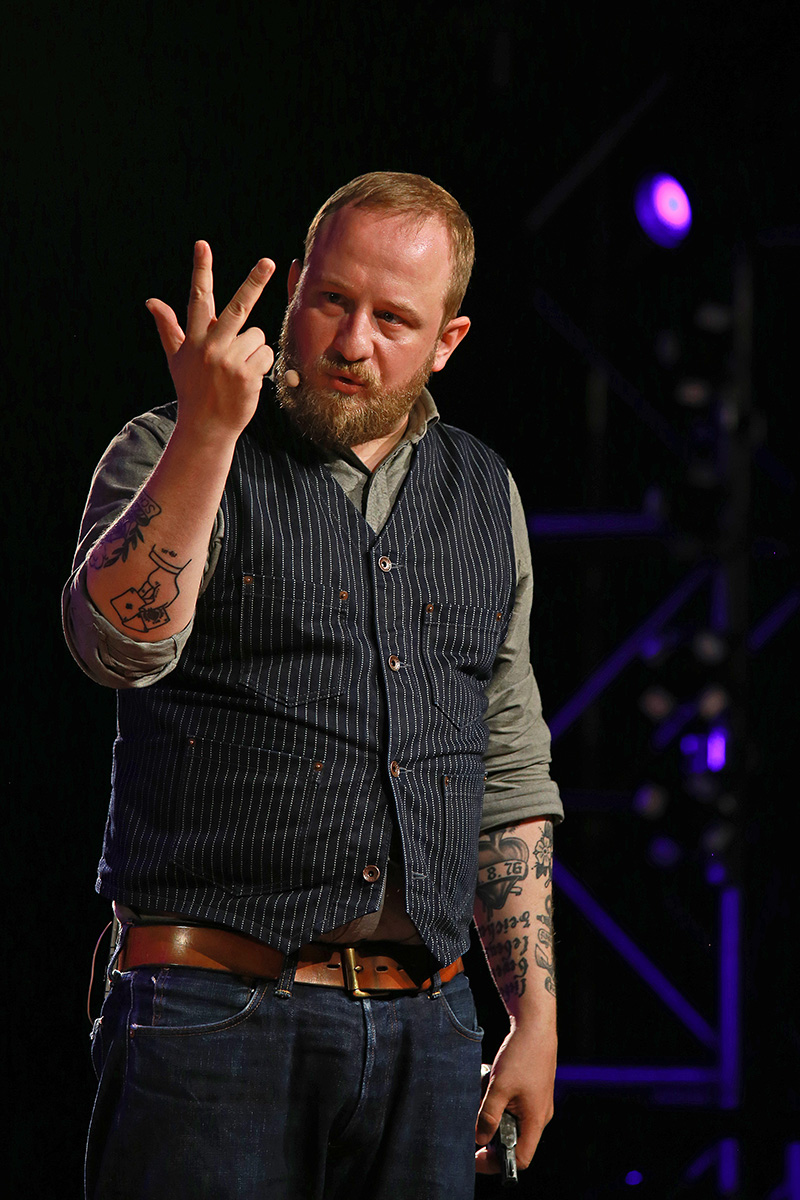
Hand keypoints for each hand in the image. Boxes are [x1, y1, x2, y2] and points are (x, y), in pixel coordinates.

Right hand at [146, 241, 275, 442]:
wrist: (206, 426)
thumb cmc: (192, 389)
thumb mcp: (176, 358)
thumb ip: (168, 327)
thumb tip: (151, 301)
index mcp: (194, 339)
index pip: (198, 298)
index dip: (201, 270)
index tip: (202, 245)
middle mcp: (211, 347)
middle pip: (238, 307)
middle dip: (254, 282)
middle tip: (268, 261)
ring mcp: (230, 362)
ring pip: (257, 336)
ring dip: (252, 349)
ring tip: (237, 369)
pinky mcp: (248, 376)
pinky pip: (266, 355)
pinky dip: (261, 364)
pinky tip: (247, 379)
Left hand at [475, 1019, 556, 1174]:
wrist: (535, 1025)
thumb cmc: (522, 1054)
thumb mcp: (499, 1087)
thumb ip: (488, 1116)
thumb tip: (479, 1139)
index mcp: (536, 1120)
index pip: (520, 1159)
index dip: (496, 1164)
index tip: (475, 1157)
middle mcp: (539, 1115)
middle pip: (513, 1140)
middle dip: (490, 1133)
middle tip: (473, 1123)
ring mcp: (536, 1102)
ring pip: (509, 1119)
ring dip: (492, 1110)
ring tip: (483, 1091)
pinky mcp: (531, 1090)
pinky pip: (511, 1103)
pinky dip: (498, 1096)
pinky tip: (490, 1080)